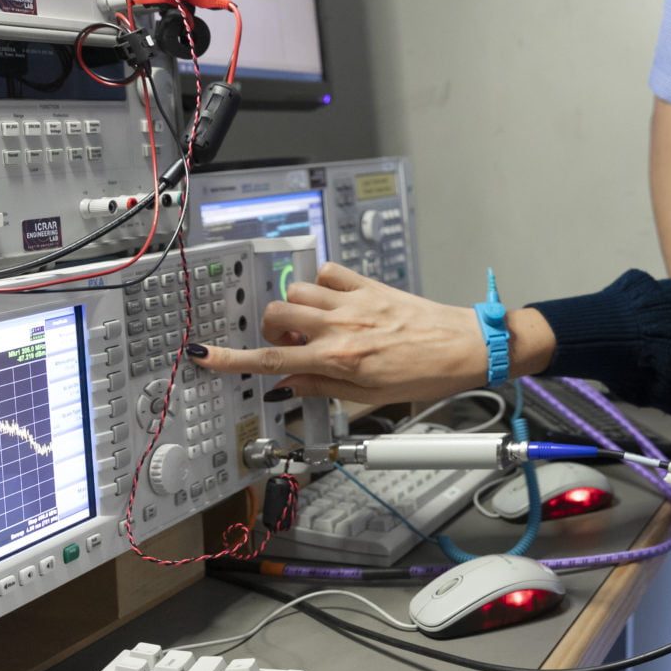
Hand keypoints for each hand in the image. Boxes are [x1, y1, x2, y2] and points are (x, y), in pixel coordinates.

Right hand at [187, 261, 534, 404]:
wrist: (467, 347)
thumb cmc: (426, 377)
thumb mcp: (371, 398)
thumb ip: (323, 389)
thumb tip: (286, 385)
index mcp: (340, 362)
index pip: (273, 360)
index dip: (232, 359)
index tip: (204, 355)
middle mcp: (342, 329)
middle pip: (276, 316)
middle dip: (271, 329)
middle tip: (291, 344)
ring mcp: (355, 303)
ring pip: (298, 292)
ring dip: (296, 308)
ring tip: (315, 325)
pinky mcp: (370, 285)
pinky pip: (329, 272)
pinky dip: (322, 283)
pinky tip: (334, 299)